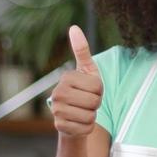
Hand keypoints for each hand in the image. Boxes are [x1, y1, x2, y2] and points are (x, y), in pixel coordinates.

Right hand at [51, 25, 102, 140]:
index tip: (91, 89)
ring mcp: (56, 111)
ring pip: (91, 116)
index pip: (98, 86)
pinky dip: (87, 127)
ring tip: (83, 111)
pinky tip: (78, 122)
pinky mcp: (59, 127)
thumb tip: (74, 27)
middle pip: (94, 102)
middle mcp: (57, 93)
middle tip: (87, 102)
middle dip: (97, 104)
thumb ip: (82, 50)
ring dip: (92, 116)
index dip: (100, 90)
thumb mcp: (87, 70)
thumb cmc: (83, 90)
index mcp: (66, 78)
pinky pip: (86, 128)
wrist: (73, 116)